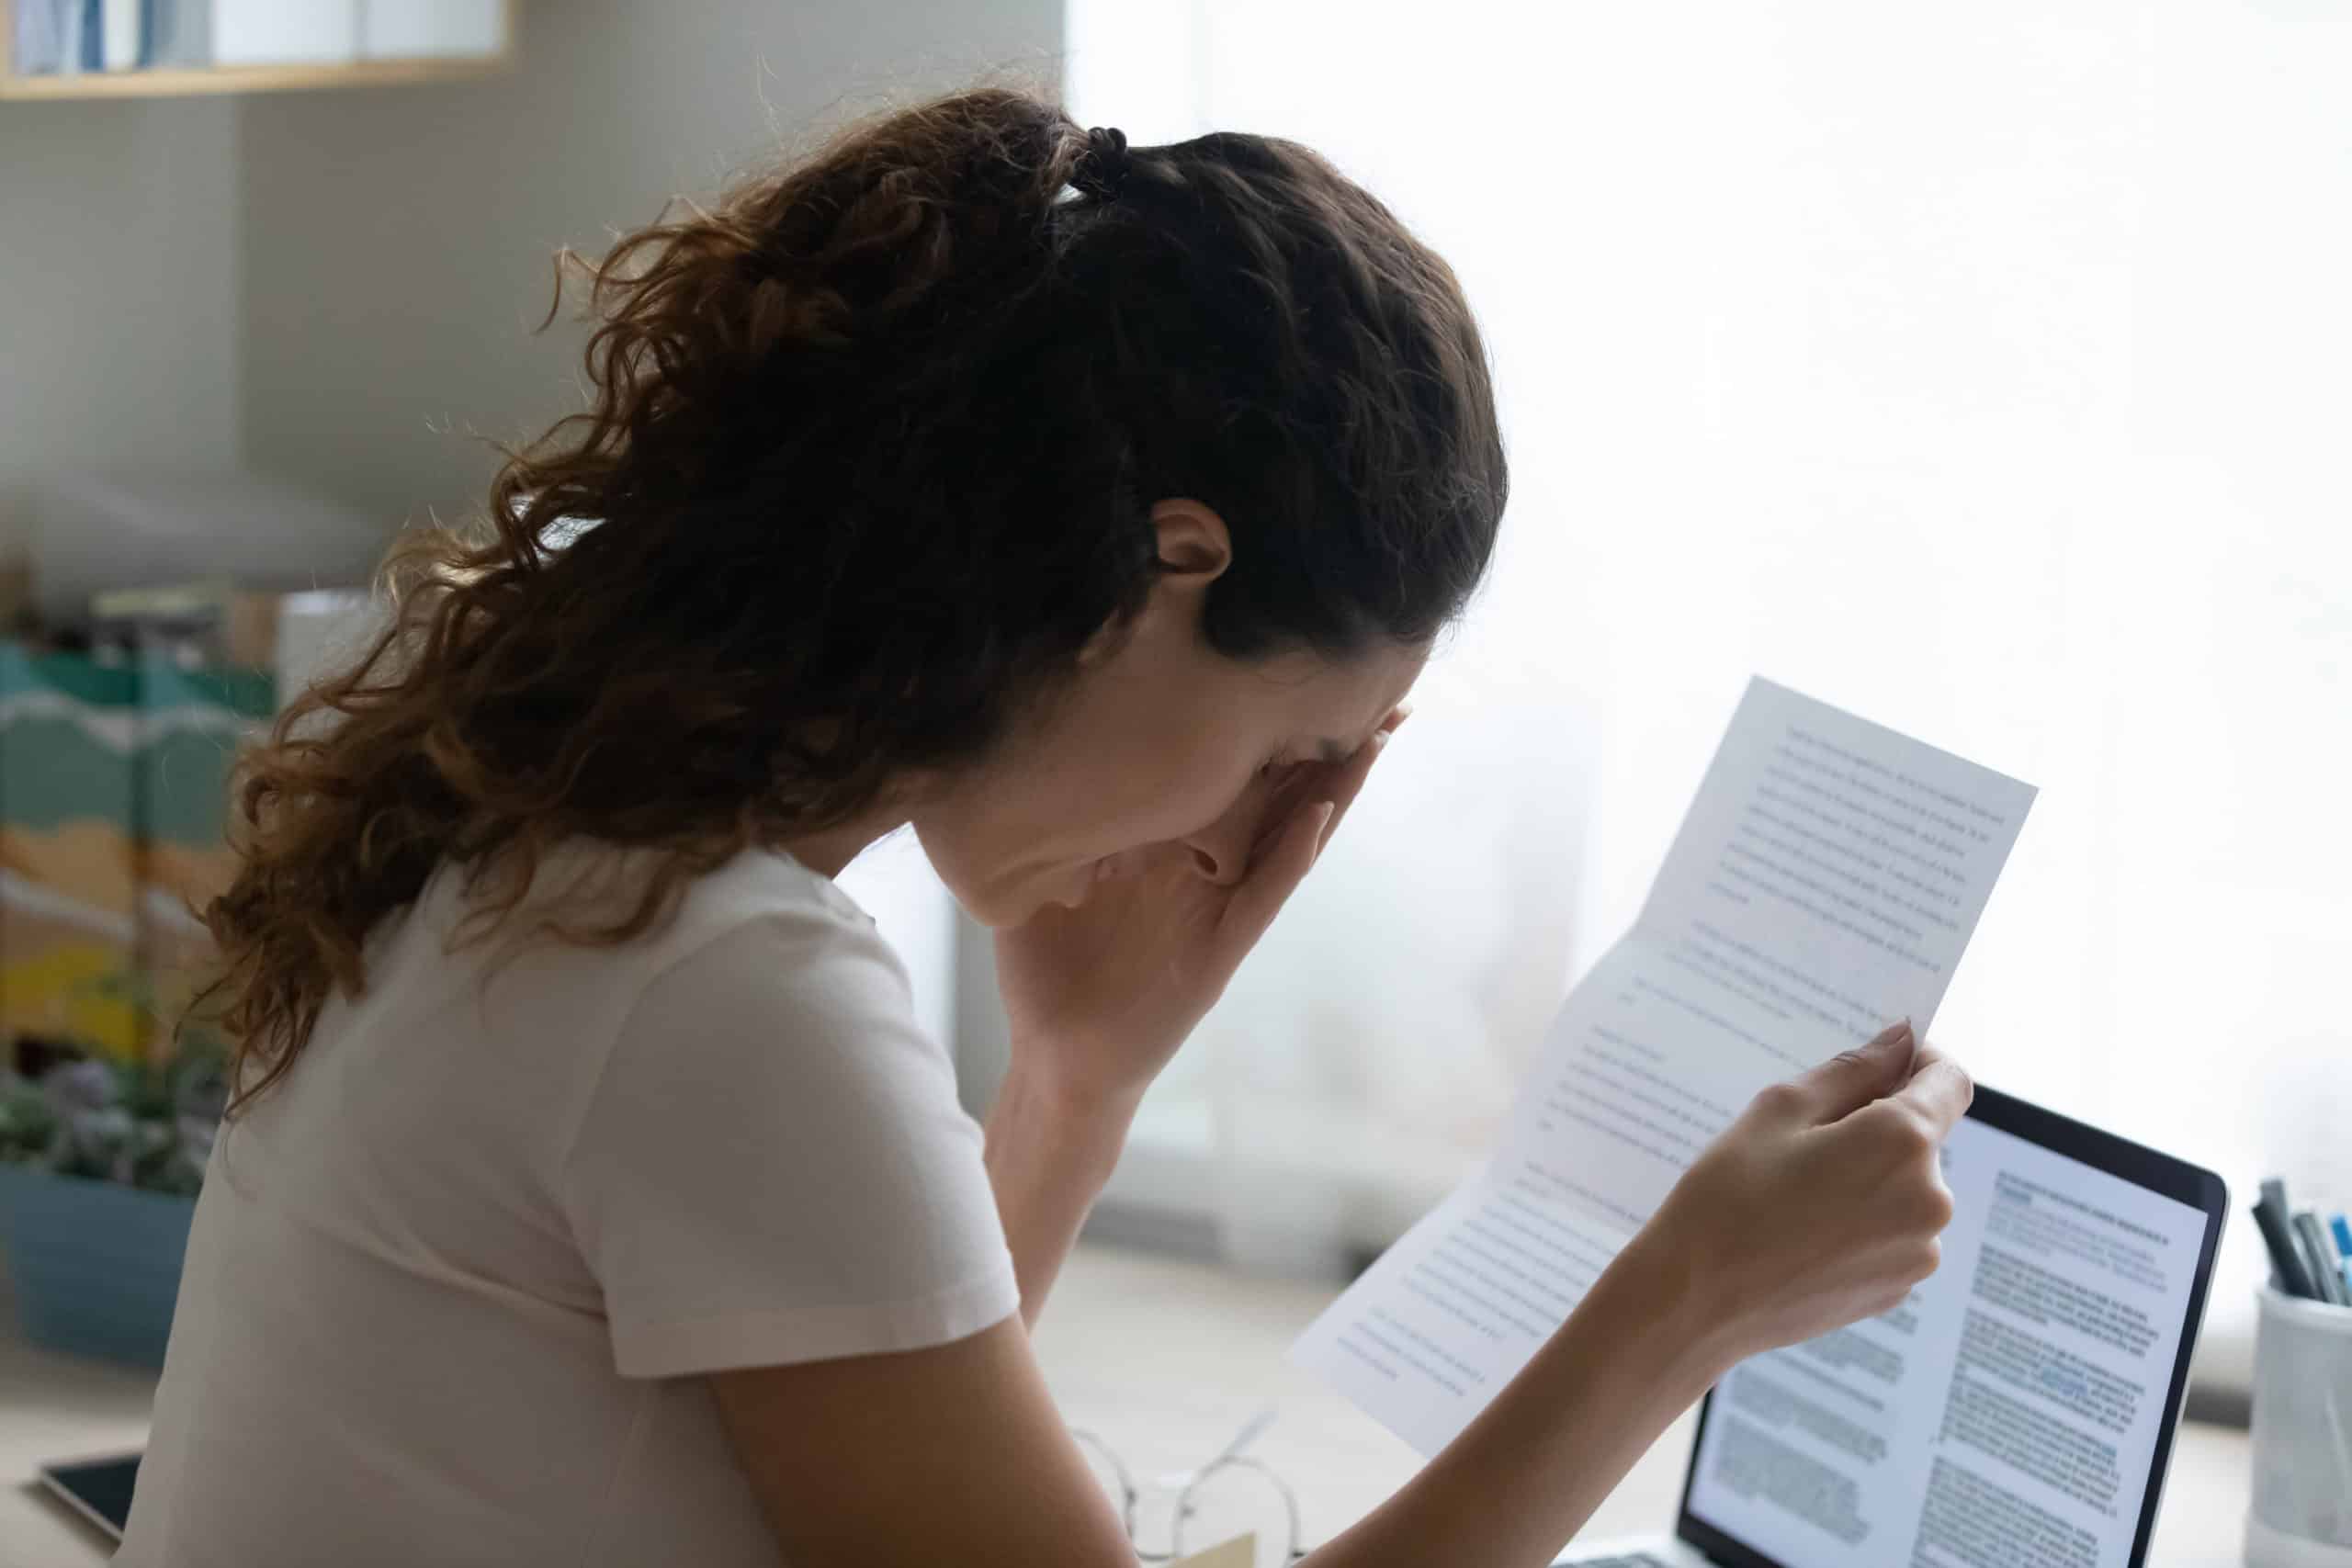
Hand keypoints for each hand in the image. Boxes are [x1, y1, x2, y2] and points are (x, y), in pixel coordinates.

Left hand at [992, 708, 1407, 1118]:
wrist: (1052, 1056)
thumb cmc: (1046, 965)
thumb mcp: (1037, 871)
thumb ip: (1044, 812)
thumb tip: (1018, 734)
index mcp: (1168, 840)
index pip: (1223, 769)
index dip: (1259, 720)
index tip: (1287, 660)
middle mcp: (1206, 867)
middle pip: (1277, 792)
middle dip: (1323, 740)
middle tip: (1374, 682)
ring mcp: (1221, 906)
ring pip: (1291, 836)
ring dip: (1334, 788)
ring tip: (1372, 736)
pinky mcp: (1221, 950)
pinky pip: (1264, 895)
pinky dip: (1292, 854)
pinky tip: (1320, 813)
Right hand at [1636, 1020, 1971, 1365]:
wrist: (1696, 1302)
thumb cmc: (1726, 1197)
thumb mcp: (1777, 1110)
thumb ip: (1852, 1071)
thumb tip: (1901, 1043)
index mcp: (1902, 1141)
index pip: (1950, 1081)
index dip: (1922, 1062)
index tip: (1883, 1065)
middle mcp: (1929, 1198)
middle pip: (1922, 1138)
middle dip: (1877, 1128)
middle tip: (1803, 1143)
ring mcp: (1918, 1251)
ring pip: (1905, 1188)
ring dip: (1868, 1178)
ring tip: (1796, 1197)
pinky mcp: (1899, 1288)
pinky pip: (1892, 1234)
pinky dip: (1861, 1223)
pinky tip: (1803, 1235)